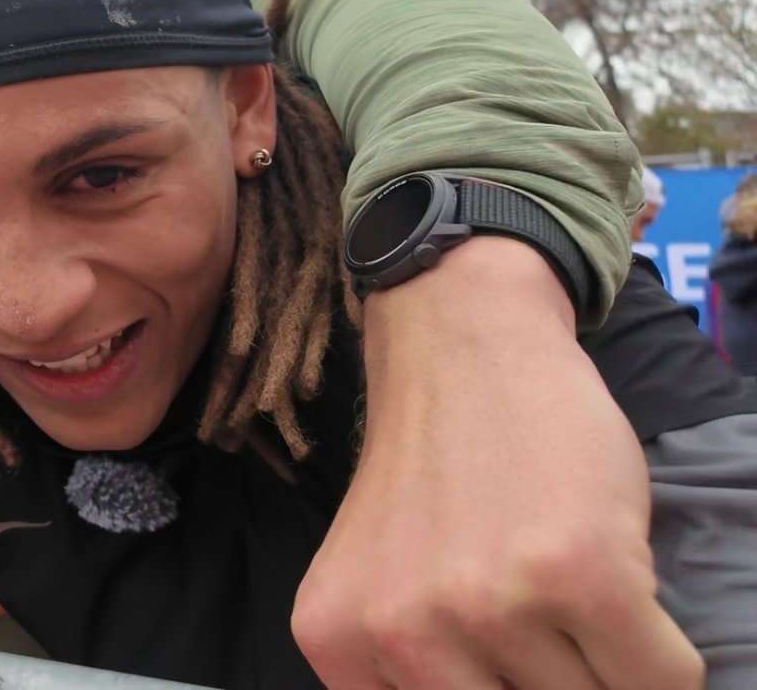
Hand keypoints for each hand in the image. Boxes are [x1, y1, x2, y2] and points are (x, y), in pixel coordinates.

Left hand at [292, 237, 703, 688]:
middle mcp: (400, 632)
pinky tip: (623, 589)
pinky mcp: (577, 574)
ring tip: (569, 590)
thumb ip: (416, 668)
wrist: (465, 343)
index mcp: (338, 643)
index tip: (506, 666)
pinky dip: (662, 657)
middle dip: (549, 682)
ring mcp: (486, 602)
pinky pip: (658, 678)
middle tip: (544, 627)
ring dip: (602, 666)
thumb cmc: (438, 466)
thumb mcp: (382, 579)